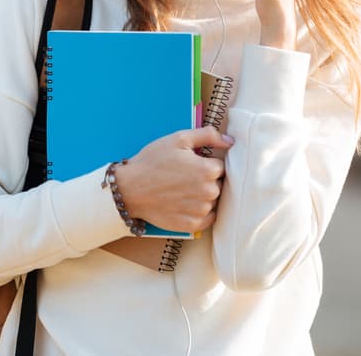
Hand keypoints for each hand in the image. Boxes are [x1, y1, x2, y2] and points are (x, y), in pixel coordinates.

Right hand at [113, 126, 233, 234]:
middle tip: (185, 177)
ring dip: (203, 196)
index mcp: (208, 170)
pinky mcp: (193, 225)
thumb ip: (208, 135)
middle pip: (219, 184)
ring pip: (213, 201)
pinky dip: (200, 211)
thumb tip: (230, 141)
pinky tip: (184, 203)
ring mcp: (201, 210)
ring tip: (182, 190)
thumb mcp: (178, 139)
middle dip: (207, 180)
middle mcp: (209, 192)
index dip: (207, 163)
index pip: (221, 167)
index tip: (192, 164)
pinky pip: (207, 218)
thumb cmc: (152, 161)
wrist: (129, 189)